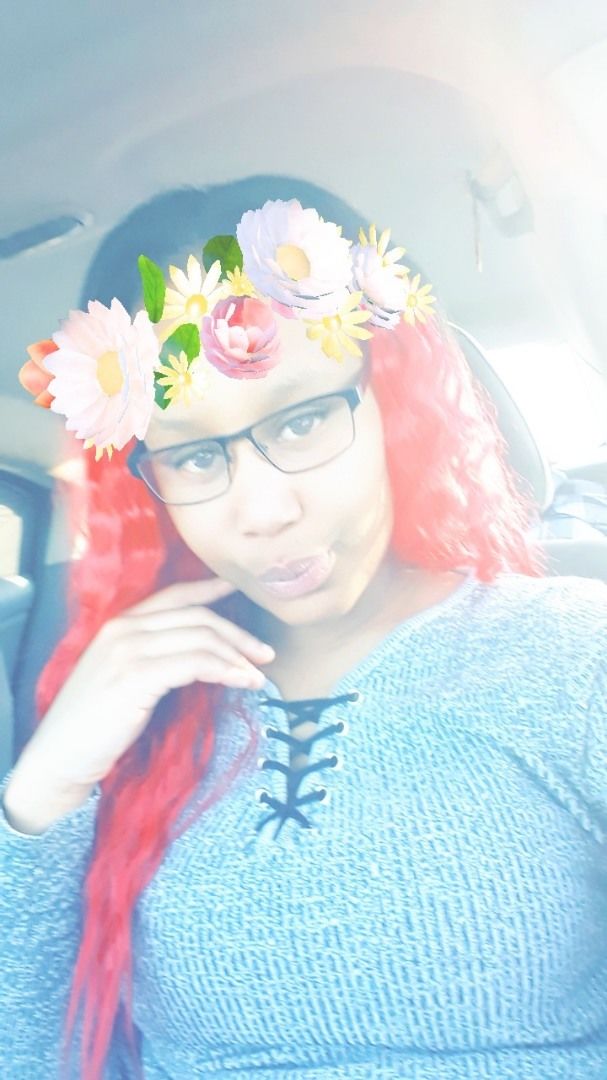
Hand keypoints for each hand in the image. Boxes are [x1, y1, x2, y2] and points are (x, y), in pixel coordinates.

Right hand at [16, 577, 274, 790]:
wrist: (60, 758)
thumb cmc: (93, 726)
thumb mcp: (124, 679)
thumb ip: (153, 658)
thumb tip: (203, 657)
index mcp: (119, 624)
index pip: (174, 596)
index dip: (209, 589)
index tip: (238, 590)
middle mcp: (123, 629)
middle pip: (196, 618)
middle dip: (237, 634)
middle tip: (265, 654)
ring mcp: (128, 650)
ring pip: (201, 639)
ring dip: (237, 656)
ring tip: (258, 676)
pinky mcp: (136, 677)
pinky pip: (196, 664)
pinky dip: (225, 671)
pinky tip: (241, 682)